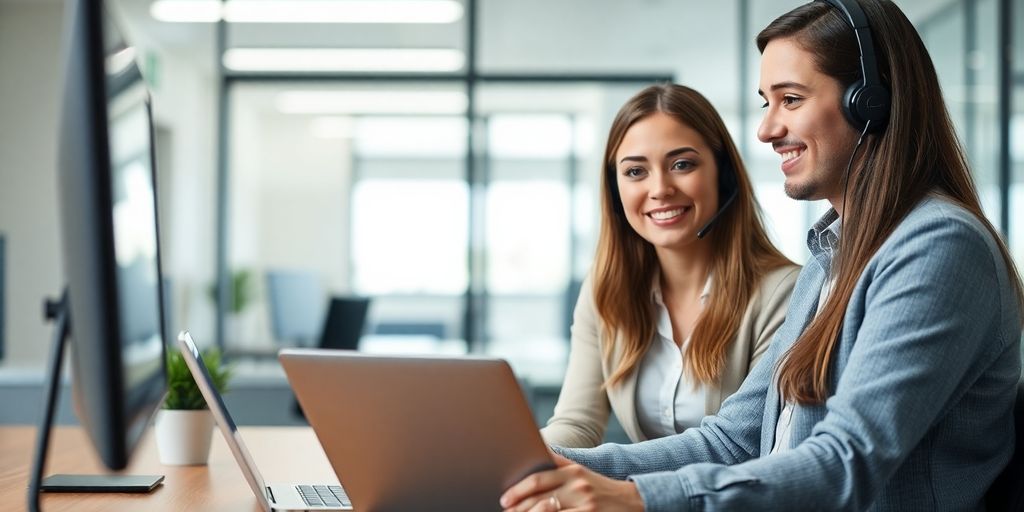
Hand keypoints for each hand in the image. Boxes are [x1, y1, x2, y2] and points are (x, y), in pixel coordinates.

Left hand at [500, 454, 643, 511]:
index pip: (538, 479)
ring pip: (548, 511)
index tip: (505, 499)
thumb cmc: (599, 487)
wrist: (631, 500)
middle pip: (540, 498)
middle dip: (519, 507)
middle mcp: (578, 485)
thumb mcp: (580, 470)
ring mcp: (585, 503)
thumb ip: (557, 462)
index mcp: (572, 471)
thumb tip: (536, 450)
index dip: (518, 490)